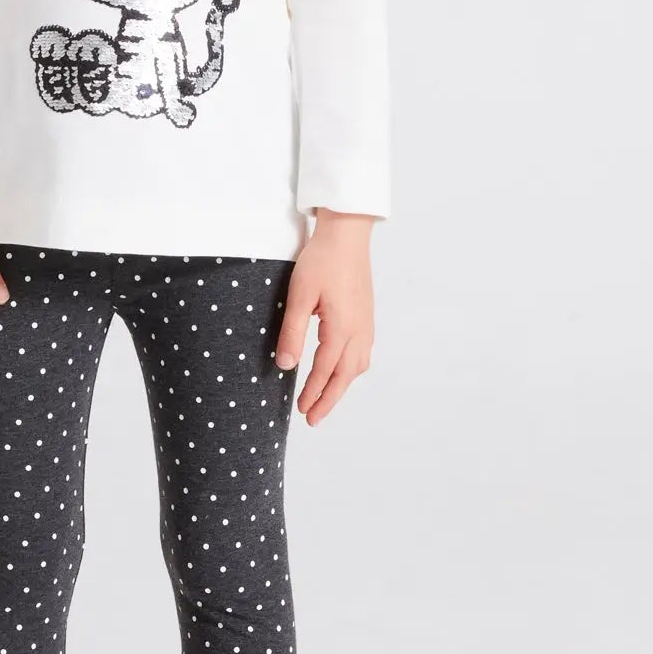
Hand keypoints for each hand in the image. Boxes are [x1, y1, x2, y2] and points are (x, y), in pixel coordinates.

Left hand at [274, 211, 376, 424]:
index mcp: (342, 328)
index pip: (324, 370)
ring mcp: (367, 323)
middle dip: (328, 399)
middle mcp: (359, 330)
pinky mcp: (367, 316)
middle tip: (312, 418)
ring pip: (357, 366)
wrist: (347, 234)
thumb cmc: (321, 260)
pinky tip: (342, 370)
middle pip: (345, 376)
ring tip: (324, 399)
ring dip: (341, 386)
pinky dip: (351, 369)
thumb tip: (285, 365)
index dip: (313, 393)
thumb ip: (292, 333)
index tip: (301, 411)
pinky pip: (363, 353)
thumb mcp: (299, 296)